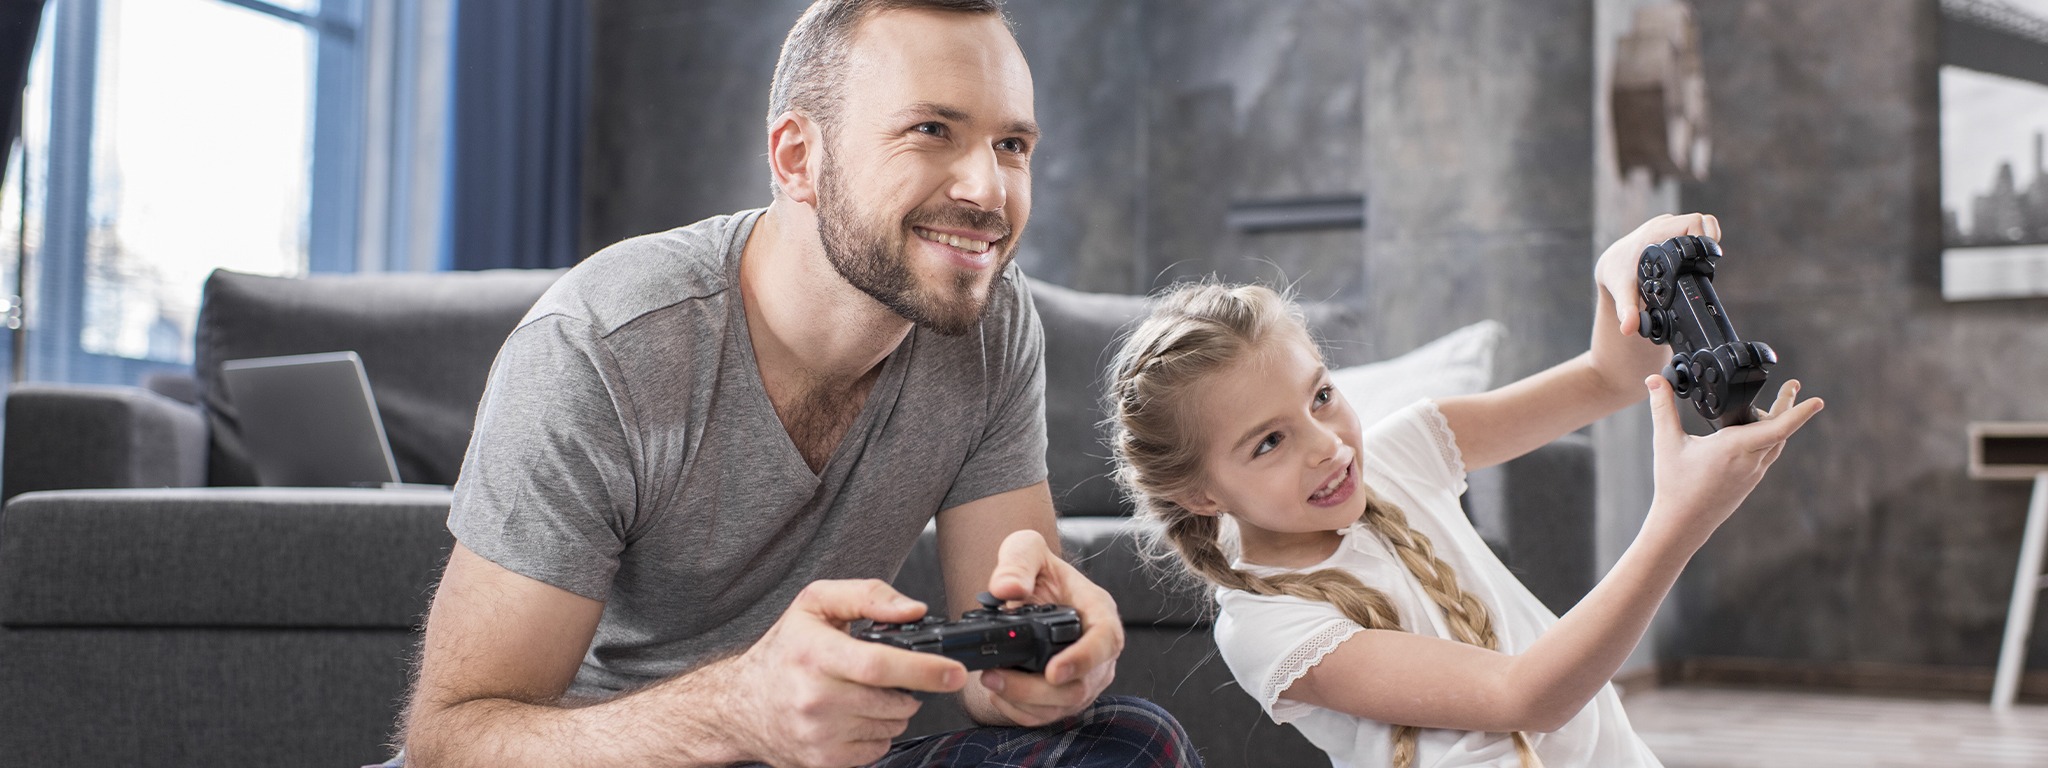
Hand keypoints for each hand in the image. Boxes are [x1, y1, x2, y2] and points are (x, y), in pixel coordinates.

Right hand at [723, 580, 967, 767]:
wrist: (740, 705)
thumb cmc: (784, 652)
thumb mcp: (816, 604)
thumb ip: (867, 595)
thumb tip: (913, 611)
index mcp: (814, 654)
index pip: (879, 665)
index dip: (925, 669)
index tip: (954, 671)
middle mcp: (814, 697)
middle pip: (893, 700)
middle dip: (910, 688)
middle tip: (894, 675)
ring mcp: (818, 735)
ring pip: (891, 724)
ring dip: (895, 709)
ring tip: (865, 692)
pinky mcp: (823, 761)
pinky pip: (877, 748)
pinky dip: (878, 732)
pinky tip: (854, 716)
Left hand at [973, 529, 1123, 726]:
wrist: (1032, 591)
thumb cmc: (1037, 571)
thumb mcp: (1026, 549)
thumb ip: (1017, 562)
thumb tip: (1007, 588)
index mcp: (1099, 612)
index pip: (1104, 641)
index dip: (1082, 660)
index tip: (1053, 671)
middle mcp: (1099, 652)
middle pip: (1078, 686)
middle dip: (1033, 688)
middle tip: (995, 676)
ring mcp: (1085, 678)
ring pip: (1061, 706)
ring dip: (1022, 701)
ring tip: (990, 681)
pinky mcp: (1065, 695)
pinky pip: (1047, 716)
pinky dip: (1019, 711)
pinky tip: (998, 693)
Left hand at [1591, 213, 1723, 387]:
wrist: (1611, 264)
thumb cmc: (1617, 273)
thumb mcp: (1621, 292)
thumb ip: (1626, 311)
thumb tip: (1628, 328)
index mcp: (1654, 234)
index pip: (1692, 223)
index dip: (1704, 237)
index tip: (1704, 259)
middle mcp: (1662, 225)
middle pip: (1701, 222)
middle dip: (1707, 243)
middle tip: (1703, 265)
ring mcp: (1668, 225)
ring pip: (1700, 224)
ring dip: (1705, 243)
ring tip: (1700, 264)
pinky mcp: (1672, 229)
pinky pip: (1695, 228)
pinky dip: (1700, 241)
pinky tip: (1695, 260)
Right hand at [1644, 375, 1822, 537]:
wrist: (1682, 524)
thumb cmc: (1675, 485)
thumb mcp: (1666, 442)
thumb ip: (1661, 408)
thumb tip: (1652, 380)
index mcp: (1735, 448)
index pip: (1778, 427)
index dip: (1799, 412)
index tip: (1816, 399)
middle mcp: (1751, 460)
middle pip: (1781, 430)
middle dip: (1788, 406)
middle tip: (1792, 385)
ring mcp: (1753, 473)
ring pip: (1776, 443)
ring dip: (1780, 423)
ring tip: (1777, 406)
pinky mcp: (1749, 481)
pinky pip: (1767, 455)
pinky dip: (1769, 438)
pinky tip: (1756, 433)